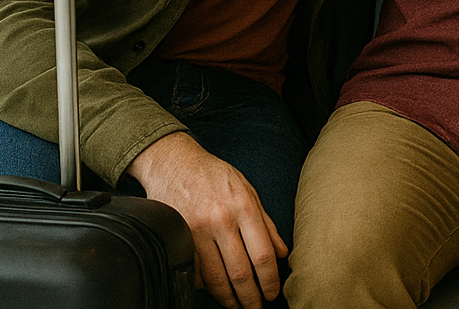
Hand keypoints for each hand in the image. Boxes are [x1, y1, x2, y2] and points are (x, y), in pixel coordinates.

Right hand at [127, 131, 286, 307]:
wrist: (175, 163)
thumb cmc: (215, 176)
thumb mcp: (249, 191)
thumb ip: (266, 223)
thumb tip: (283, 253)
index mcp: (244, 207)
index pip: (262, 254)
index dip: (269, 280)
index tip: (272, 293)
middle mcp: (220, 220)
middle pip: (240, 271)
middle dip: (251, 296)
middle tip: (256, 307)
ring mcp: (196, 231)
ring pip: (215, 277)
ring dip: (228, 298)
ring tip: (237, 305)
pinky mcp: (177, 238)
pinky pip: (192, 271)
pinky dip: (204, 286)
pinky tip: (213, 290)